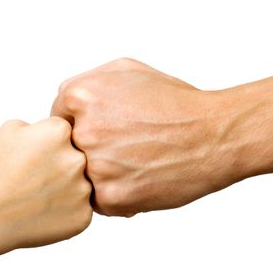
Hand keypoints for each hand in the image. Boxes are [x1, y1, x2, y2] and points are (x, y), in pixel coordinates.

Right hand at [0, 117, 92, 255]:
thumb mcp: (9, 130)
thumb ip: (40, 125)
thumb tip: (59, 131)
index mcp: (60, 132)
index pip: (66, 132)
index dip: (48, 145)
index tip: (33, 157)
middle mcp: (78, 158)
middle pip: (78, 157)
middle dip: (61, 166)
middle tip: (37, 179)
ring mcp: (83, 189)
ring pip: (82, 184)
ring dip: (67, 189)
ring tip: (39, 197)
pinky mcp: (83, 216)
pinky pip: (81, 209)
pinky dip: (66, 212)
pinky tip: (44, 213)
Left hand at [51, 58, 239, 216]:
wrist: (215, 136)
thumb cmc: (175, 102)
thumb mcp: (128, 71)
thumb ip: (85, 82)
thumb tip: (64, 106)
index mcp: (81, 97)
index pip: (57, 119)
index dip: (79, 127)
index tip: (103, 131)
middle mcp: (83, 131)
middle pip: (68, 150)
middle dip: (89, 151)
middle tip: (121, 149)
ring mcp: (96, 167)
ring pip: (81, 178)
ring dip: (103, 175)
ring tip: (135, 164)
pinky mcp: (112, 197)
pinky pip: (99, 201)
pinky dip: (117, 195)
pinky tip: (141, 180)